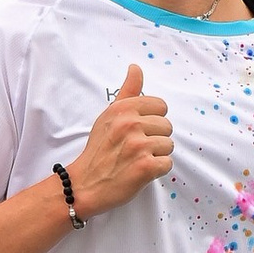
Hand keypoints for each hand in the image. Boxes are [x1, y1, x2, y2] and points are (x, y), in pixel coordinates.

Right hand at [68, 61, 171, 216]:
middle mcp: (130, 124)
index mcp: (123, 109)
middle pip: (167, 126)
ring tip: (136, 160)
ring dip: (156, 155)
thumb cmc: (98, 150)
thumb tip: (136, 68)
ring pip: (169, 145)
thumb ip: (127, 92)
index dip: (152, 120)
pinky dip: (157, 170)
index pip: (161, 106)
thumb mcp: (108, 115)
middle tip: (135, 149)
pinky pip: (168, 164)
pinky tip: (140, 171)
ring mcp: (138, 146)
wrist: (84, 184)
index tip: (139, 130)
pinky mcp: (145, 167)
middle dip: (155, 139)